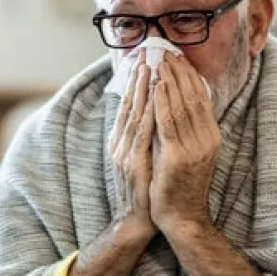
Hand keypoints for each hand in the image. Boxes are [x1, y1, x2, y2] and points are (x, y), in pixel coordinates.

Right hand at [109, 53, 156, 242]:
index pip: (129, 106)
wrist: (138, 221)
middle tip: (146, 54)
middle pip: (130, 105)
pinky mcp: (135, 164)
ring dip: (143, 90)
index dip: (136, 83)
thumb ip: (142, 138)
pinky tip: (156, 98)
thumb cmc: (144, 190)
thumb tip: (151, 116)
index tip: (143, 61)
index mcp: (122, 142)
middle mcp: (121, 144)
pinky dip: (149, 113)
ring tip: (150, 68)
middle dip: (138, 79)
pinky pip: (144, 133)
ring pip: (135, 115)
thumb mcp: (141, 159)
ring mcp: (126, 153)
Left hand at [150, 53, 219, 235]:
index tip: (178, 56)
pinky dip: (163, 102)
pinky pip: (169, 123)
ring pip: (181, 106)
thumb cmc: (180, 185)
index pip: (201, 98)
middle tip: (167, 50)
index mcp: (211, 136)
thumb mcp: (189, 152)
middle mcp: (207, 139)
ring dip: (170, 80)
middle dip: (179, 71)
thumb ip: (186, 129)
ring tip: (160, 60)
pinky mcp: (177, 157)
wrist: (182, 217)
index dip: (189, 75)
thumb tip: (176, 102)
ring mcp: (194, 148)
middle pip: (193, 97)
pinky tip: (156, 86)